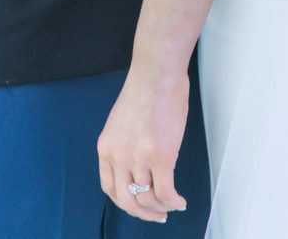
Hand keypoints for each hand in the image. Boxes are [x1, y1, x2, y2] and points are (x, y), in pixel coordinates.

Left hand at [98, 67, 189, 222]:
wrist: (156, 72)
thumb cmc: (145, 89)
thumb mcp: (122, 121)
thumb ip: (126, 145)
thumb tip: (140, 166)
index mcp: (107, 146)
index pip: (110, 188)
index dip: (125, 202)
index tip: (138, 206)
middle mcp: (119, 155)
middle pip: (127, 201)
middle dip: (143, 213)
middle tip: (157, 215)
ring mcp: (139, 157)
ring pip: (148, 200)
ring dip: (161, 208)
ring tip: (172, 205)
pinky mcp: (160, 156)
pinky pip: (165, 193)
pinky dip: (173, 202)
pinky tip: (180, 200)